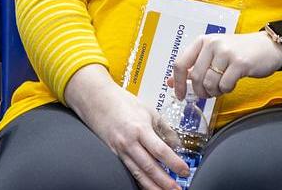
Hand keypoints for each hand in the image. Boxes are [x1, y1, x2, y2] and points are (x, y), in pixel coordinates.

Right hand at [66, 65, 187, 189]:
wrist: (96, 100)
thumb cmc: (123, 102)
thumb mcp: (149, 111)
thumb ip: (164, 129)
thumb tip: (176, 144)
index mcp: (140, 129)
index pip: (160, 150)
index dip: (174, 163)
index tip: (184, 171)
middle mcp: (129, 142)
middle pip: (149, 167)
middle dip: (164, 181)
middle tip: (177, 189)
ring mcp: (119, 150)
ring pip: (137, 173)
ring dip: (152, 186)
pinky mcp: (113, 154)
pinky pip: (128, 170)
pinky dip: (138, 180)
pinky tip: (147, 186)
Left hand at [170, 32, 281, 99]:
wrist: (268, 47)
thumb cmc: (239, 52)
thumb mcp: (213, 55)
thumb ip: (193, 67)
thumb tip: (171, 82)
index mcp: (202, 41)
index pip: (180, 64)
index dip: (178, 83)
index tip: (180, 95)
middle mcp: (213, 43)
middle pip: (196, 77)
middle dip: (200, 91)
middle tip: (208, 93)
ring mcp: (226, 52)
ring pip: (209, 83)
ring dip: (214, 91)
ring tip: (222, 86)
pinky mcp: (240, 63)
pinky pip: (224, 85)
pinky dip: (226, 90)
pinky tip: (232, 84)